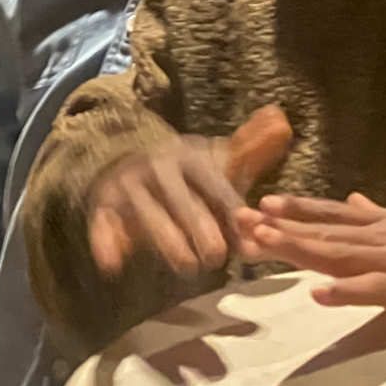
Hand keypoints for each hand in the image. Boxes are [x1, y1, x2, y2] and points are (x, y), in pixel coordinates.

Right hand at [87, 105, 292, 276]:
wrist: (133, 165)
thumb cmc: (188, 174)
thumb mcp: (217, 160)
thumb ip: (251, 147)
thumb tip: (282, 120)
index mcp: (187, 156)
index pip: (213, 184)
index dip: (231, 211)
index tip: (247, 238)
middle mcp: (156, 167)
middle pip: (179, 198)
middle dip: (198, 225)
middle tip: (216, 256)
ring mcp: (128, 185)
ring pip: (146, 211)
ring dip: (165, 237)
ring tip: (185, 265)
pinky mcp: (105, 204)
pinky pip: (103, 221)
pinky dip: (105, 240)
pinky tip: (113, 264)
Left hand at [236, 192, 385, 346]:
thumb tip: (355, 197)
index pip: (337, 214)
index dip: (299, 209)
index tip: (264, 203)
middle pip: (328, 231)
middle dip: (284, 226)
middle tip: (243, 219)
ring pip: (342, 254)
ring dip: (302, 248)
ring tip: (266, 243)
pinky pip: (377, 291)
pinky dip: (348, 291)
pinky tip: (321, 294)